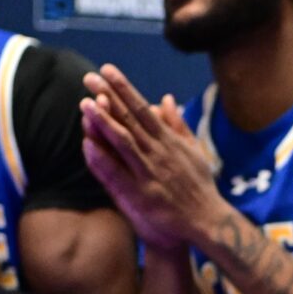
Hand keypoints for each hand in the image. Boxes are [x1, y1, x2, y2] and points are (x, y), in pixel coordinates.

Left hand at [79, 65, 225, 253]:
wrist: (207, 223)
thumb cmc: (199, 187)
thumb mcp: (193, 150)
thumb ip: (177, 124)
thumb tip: (165, 98)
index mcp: (168, 141)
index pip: (142, 108)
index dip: (124, 88)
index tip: (107, 70)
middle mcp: (158, 153)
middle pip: (130, 119)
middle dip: (109, 97)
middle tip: (90, 78)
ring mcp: (148, 173)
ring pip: (123, 142)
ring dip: (104, 122)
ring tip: (85, 103)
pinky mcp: (141, 196)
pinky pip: (117, 174)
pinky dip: (102, 159)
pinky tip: (88, 144)